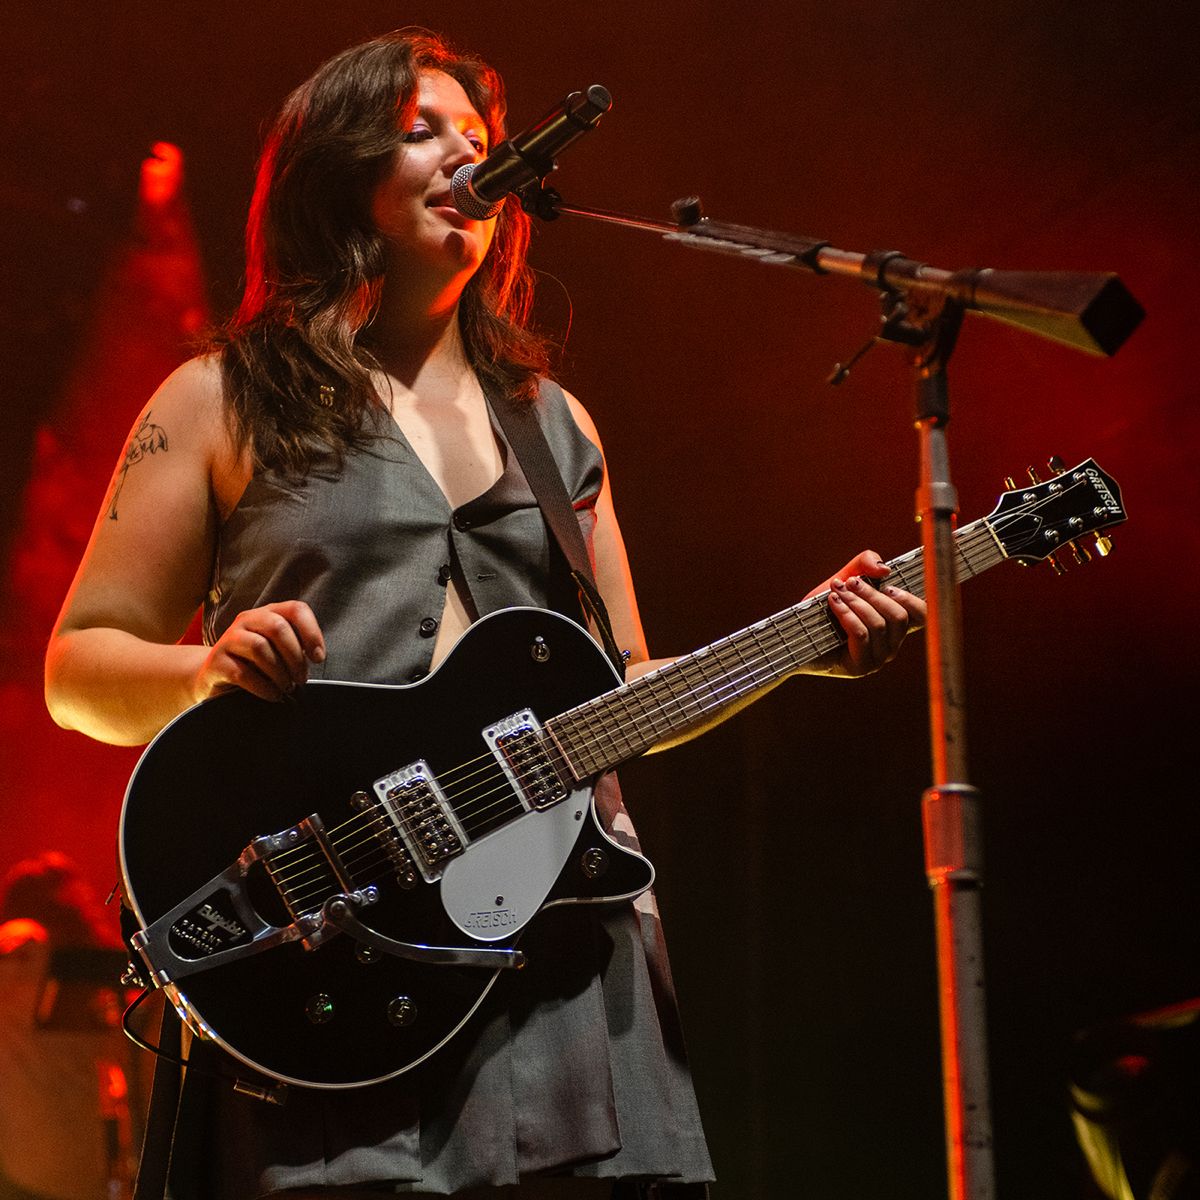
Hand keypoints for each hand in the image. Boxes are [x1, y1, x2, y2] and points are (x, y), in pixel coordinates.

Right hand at [194, 601, 325, 702]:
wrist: (216, 679)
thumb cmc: (256, 665)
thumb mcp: (278, 651)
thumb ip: (296, 646)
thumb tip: (317, 656)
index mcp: (268, 613)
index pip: (296, 609)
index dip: (312, 633)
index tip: (318, 658)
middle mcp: (247, 620)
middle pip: (278, 627)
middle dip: (295, 657)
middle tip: (301, 679)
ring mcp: (228, 639)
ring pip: (260, 648)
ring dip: (280, 673)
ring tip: (286, 687)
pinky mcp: (215, 662)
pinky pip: (243, 673)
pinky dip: (264, 687)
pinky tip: (272, 695)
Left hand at [807, 550, 924, 677]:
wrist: (797, 634)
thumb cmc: (825, 608)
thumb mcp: (846, 579)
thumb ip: (865, 564)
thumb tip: (884, 569)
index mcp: (894, 626)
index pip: (922, 616)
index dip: (912, 598)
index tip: (887, 585)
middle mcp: (892, 645)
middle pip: (898, 616)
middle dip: (873, 594)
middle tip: (850, 582)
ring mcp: (878, 659)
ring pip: (878, 625)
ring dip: (856, 602)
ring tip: (836, 591)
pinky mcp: (860, 667)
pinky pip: (861, 634)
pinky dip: (846, 614)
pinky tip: (833, 602)